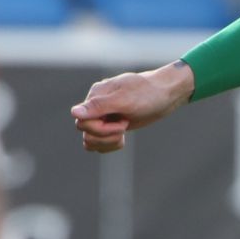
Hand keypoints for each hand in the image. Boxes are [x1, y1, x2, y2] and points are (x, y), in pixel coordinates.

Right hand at [71, 62, 194, 152]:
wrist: (166, 94)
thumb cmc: (147, 94)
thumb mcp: (124, 100)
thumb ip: (99, 106)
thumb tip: (74, 113)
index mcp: (95, 96)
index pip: (82, 122)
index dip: (101, 128)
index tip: (123, 122)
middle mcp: (95, 107)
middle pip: (85, 132)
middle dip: (106, 135)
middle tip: (125, 126)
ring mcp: (103, 117)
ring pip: (90, 141)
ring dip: (107, 142)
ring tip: (123, 133)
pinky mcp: (111, 126)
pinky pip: (99, 143)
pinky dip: (110, 145)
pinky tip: (123, 138)